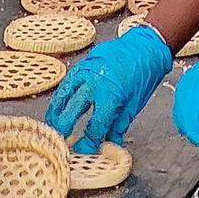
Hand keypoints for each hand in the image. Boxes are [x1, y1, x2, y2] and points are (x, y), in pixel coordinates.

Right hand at [45, 26, 171, 154]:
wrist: (145, 46)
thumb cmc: (142, 75)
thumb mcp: (132, 106)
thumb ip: (117, 127)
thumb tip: (106, 145)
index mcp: (110, 96)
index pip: (94, 127)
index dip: (88, 143)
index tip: (83, 151)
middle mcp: (93, 83)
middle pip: (71, 112)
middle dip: (64, 130)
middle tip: (61, 144)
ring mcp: (85, 72)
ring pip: (62, 97)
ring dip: (55, 115)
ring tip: (53, 129)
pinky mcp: (81, 65)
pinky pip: (65, 85)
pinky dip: (59, 100)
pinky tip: (57, 110)